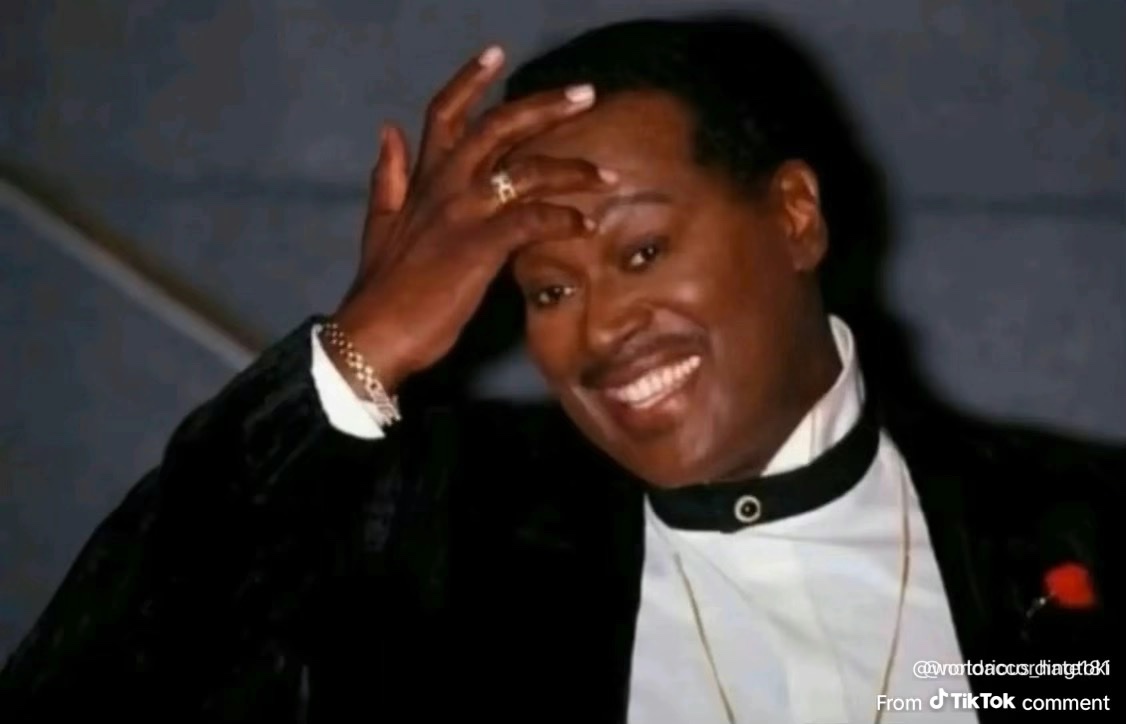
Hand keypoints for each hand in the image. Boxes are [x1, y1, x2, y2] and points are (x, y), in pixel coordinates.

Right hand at [327, 45, 614, 394]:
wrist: (373, 332)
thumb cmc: (383, 287)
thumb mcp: (380, 222)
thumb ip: (388, 176)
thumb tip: (387, 130)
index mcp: (422, 180)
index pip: (445, 114)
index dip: (469, 80)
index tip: (497, 53)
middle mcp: (444, 186)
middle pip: (498, 127)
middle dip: (545, 106)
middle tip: (587, 94)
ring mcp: (463, 214)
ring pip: (525, 170)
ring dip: (572, 169)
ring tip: (606, 175)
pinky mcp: (479, 247)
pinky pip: (532, 220)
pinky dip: (563, 219)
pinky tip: (585, 225)